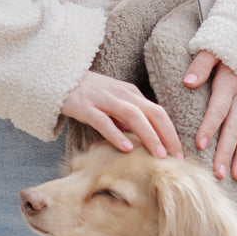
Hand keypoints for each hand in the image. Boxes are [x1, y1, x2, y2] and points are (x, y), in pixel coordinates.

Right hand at [60, 71, 182, 159]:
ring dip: (149, 136)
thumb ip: (127, 118)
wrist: (57, 77)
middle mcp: (121, 93)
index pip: (158, 112)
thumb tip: (143, 139)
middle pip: (152, 112)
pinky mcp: (85, 106)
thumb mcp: (112, 102)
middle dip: (167, 136)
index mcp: (130, 92)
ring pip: (133, 115)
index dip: (171, 133)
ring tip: (158, 156)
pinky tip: (126, 149)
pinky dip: (117, 134)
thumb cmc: (87, 93)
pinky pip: (104, 121)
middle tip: (176, 158)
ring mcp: (103, 99)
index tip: (179, 154)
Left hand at [184, 50, 236, 180]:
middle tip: (217, 173)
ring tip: (236, 176)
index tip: (200, 145)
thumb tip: (187, 81)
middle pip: (233, 129)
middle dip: (225, 152)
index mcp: (229, 85)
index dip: (209, 127)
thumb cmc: (233, 47)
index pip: (218, 110)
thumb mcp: (215, 48)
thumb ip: (201, 64)